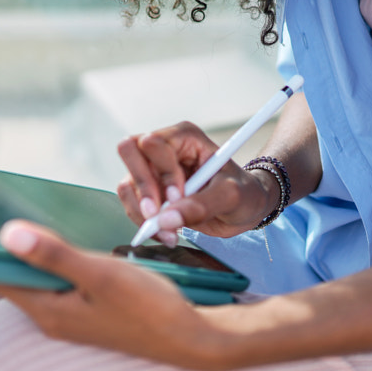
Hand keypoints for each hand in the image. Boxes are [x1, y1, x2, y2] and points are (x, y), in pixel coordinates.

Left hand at [0, 220, 228, 369]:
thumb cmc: (148, 306)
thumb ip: (54, 254)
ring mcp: (70, 315)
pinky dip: (48, 262)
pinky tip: (55, 244)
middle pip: (12, 279)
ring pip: (34, 280)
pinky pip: (54, 282)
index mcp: (49, 310)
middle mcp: (53, 316)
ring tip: (6, 222)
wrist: (190, 338)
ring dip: (24, 254)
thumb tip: (6, 234)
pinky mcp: (87, 311)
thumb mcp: (100, 274)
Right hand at [116, 121, 276, 243]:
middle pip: (129, 151)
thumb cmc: (243, 192)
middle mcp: (165, 148)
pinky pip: (131, 204)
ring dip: (142, 211)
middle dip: (142, 187)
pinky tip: (166, 233)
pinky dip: (143, 222)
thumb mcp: (230, 196)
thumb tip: (165, 219)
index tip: (177, 197)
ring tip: (168, 231)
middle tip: (157, 214)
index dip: (162, 172)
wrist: (244, 208)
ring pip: (127, 183)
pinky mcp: (149, 192)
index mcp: (185, 138)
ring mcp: (154, 170)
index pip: (154, 143)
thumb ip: (201, 205)